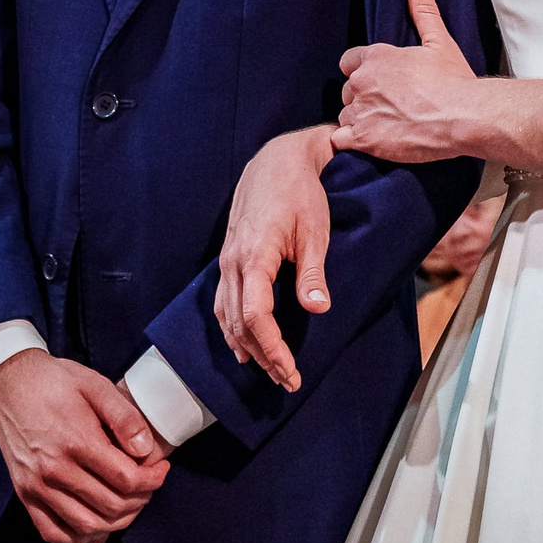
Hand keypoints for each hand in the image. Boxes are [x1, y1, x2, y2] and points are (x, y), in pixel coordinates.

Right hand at [0, 349, 170, 542]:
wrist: (10, 384)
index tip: (161, 469)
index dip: (152, 480)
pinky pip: (53, 535)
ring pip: (87, 527)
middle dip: (140, 501)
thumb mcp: (96, 385)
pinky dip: (78, 542)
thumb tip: (146, 450)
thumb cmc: (55, 382)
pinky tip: (96, 531)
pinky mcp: (25, 495)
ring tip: (128, 504)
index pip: (126, 479)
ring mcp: (37, 487)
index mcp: (77, 442)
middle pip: (111, 507)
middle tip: (148, 485)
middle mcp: (55, 471)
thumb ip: (125, 417)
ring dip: (115, 523)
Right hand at [215, 126, 336, 392]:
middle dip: (263, 357)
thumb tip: (318, 309)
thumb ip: (312, 272)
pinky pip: (223, 303)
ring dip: (247, 348)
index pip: (255, 316)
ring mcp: (226, 262)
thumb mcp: (315, 231)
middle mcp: (233, 263)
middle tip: (289, 381)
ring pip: (227, 318)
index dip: (272, 349)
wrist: (274, 162)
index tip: (291, 371)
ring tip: (271, 371)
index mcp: (254, 256)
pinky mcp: (228, 260)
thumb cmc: (299, 192)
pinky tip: (244, 346)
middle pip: (240, 324)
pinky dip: (233, 330)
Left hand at [332, 0, 481, 163]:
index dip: (363, 72)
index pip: (349, 62)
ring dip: (359, 122)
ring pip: (346, 116)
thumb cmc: (454, 81)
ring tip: (387, 127)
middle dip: (364, 98)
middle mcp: (362, 81)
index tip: (380, 83)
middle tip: (390, 107)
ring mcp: (360, 111)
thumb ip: (424, 11)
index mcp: (376, 57)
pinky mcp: (362, 139)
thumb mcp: (439, 41)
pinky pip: (340, 139)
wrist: (463, 116)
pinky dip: (352, 142)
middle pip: (348, 90)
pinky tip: (372, 142)